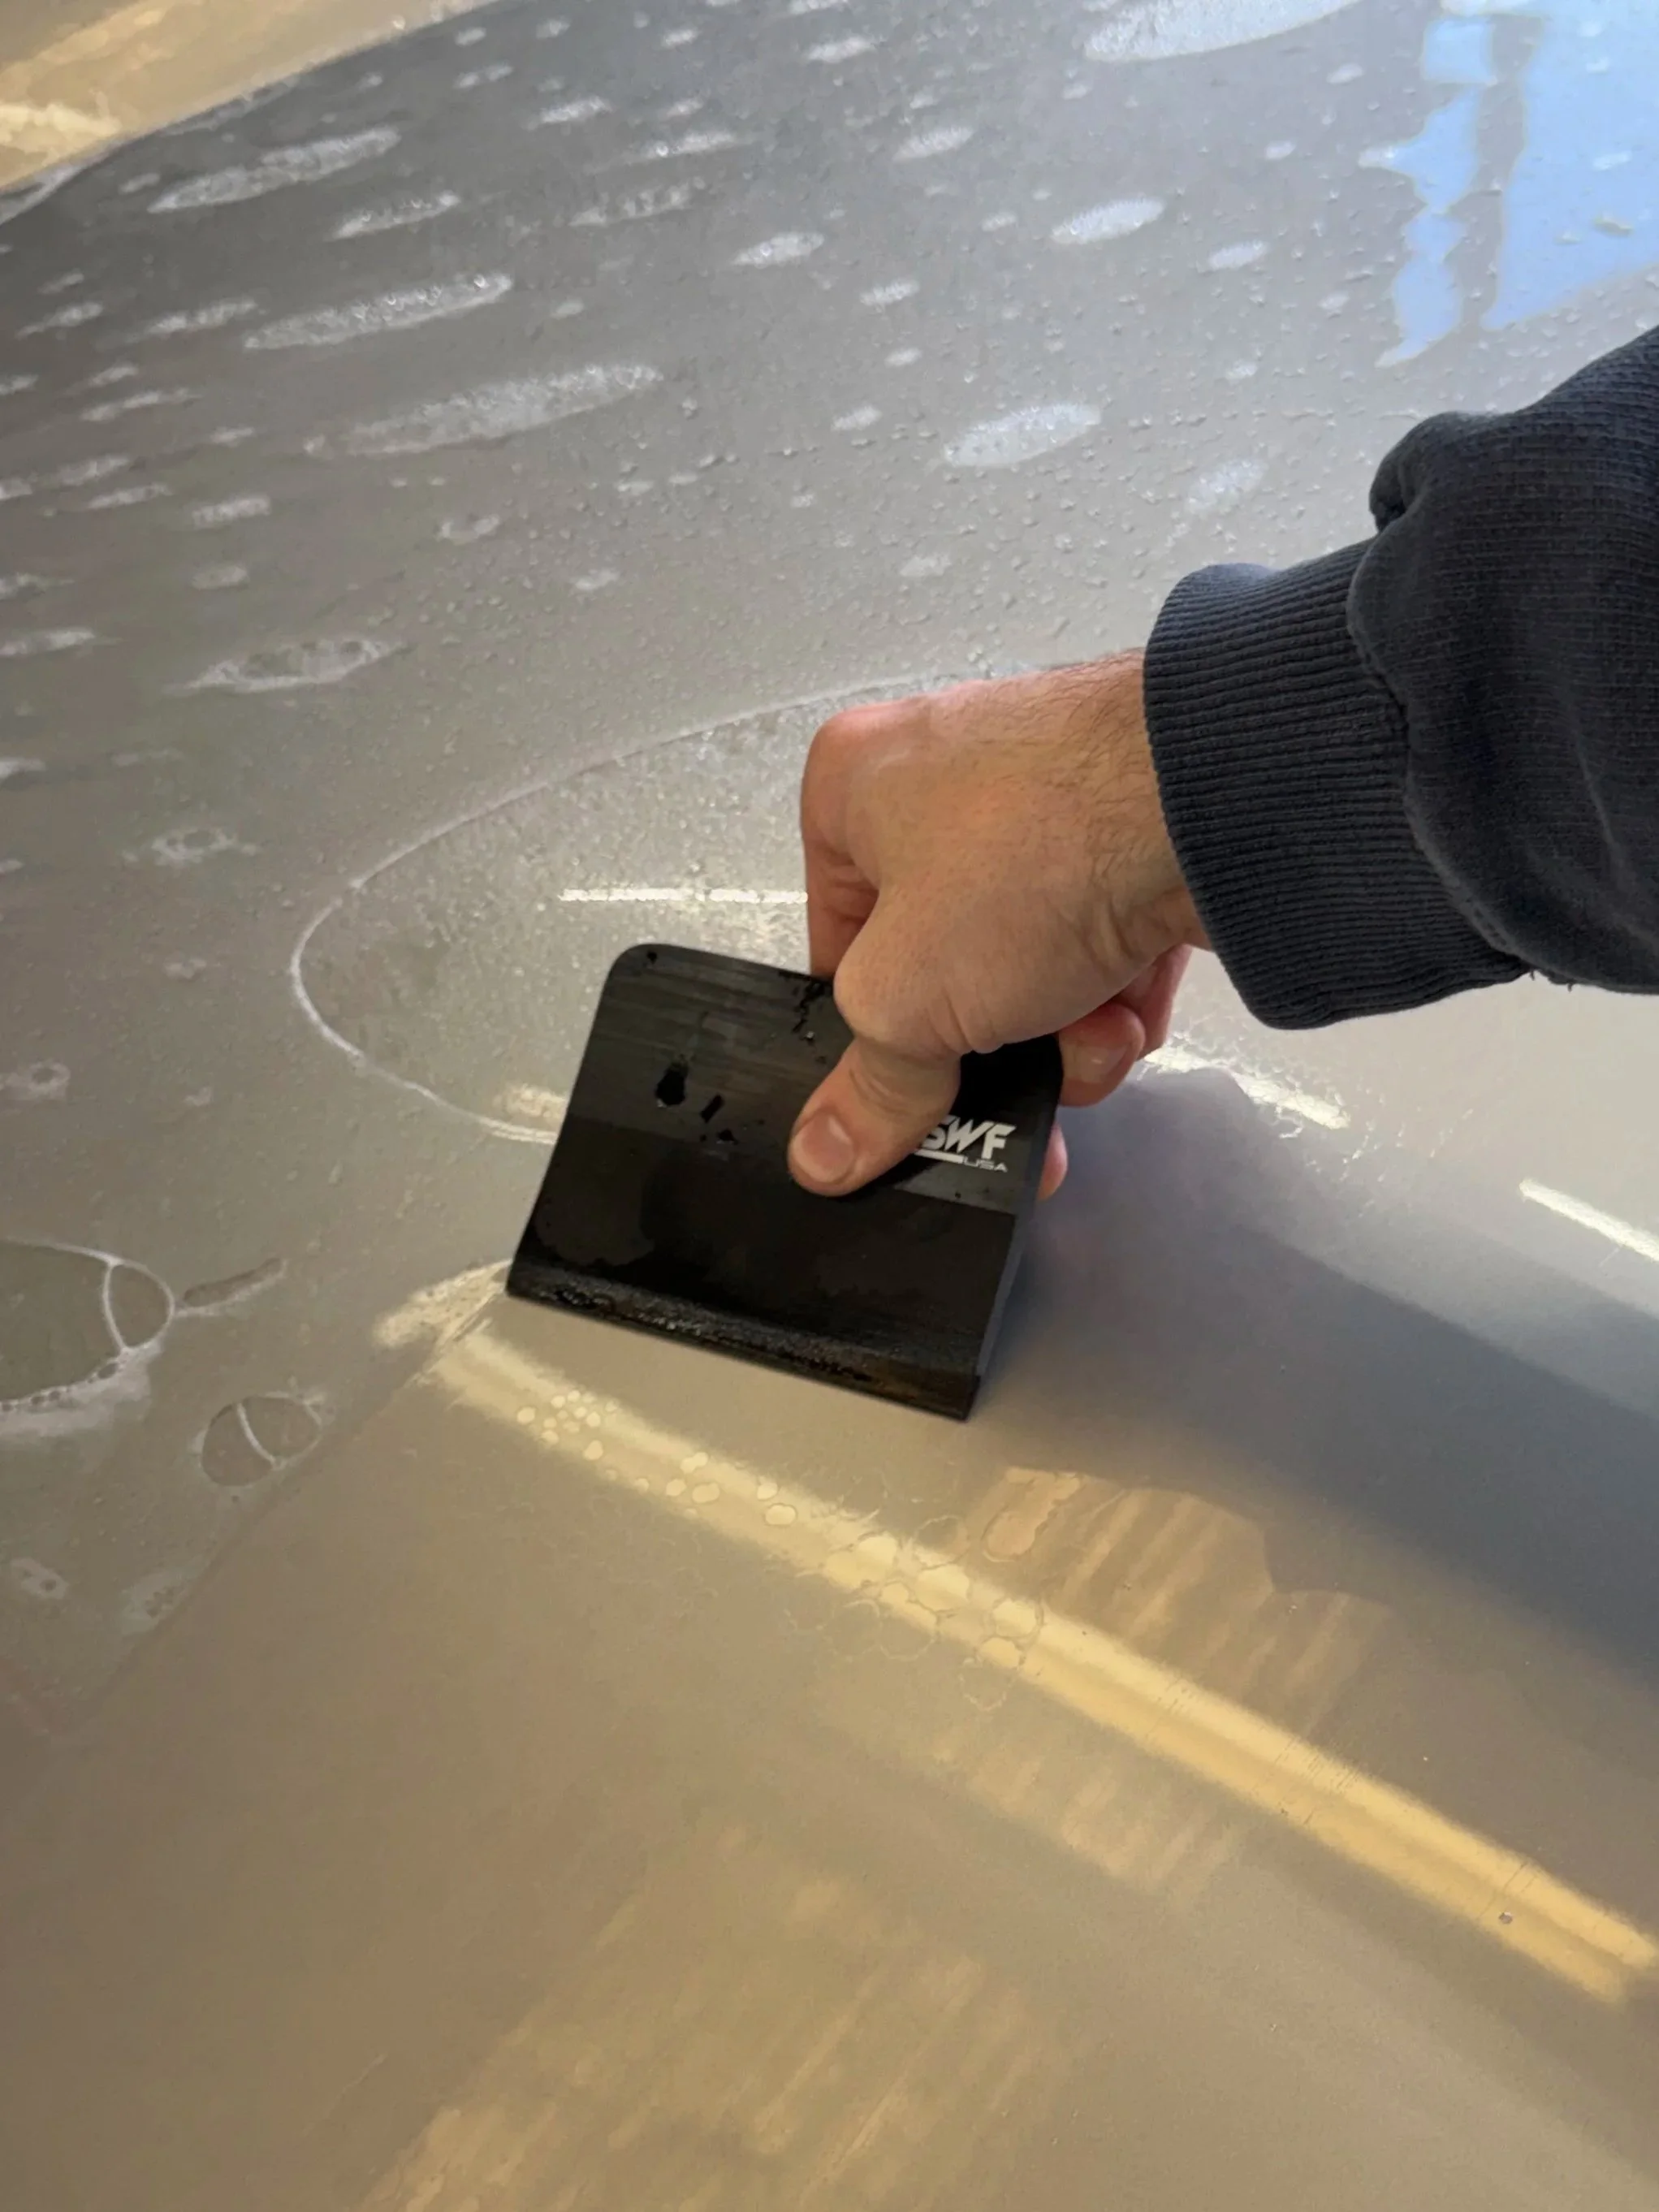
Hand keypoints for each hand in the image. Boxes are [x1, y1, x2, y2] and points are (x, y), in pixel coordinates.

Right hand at [788, 655, 1204, 1198]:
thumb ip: (869, 1086)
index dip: (877, 1037)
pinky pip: (1103, 945)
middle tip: (1027, 1095)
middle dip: (997, 1050)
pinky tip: (1139, 995)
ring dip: (1068, 1033)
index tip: (913, 1102)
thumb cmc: (1032, 855)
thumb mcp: (908, 998)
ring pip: (1030, 972)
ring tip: (1100, 1029)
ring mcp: (1048, 802)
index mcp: (855, 786)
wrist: (1213, 803)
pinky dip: (1121, 990)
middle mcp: (945, 780)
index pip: (839, 948)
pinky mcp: (1135, 832)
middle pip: (945, 973)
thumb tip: (828, 1153)